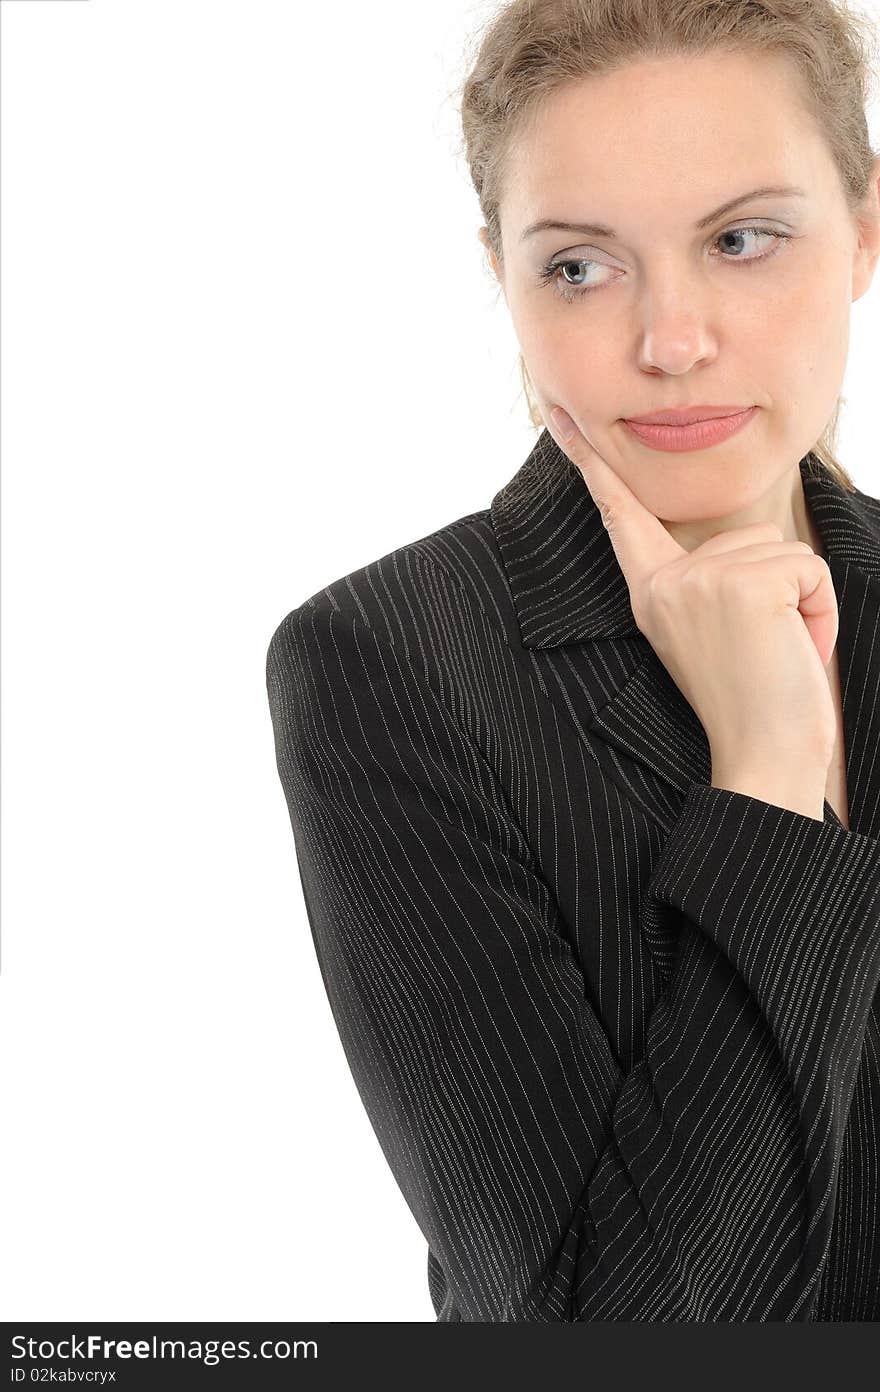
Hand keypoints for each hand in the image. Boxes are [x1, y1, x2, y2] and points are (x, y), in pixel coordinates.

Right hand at [546, 407, 837, 769]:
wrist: (765, 760)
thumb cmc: (753, 705)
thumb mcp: (717, 631)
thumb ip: (712, 581)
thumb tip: (743, 542)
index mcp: (651, 594)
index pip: (621, 516)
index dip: (591, 464)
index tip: (559, 414)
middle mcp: (665, 584)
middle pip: (749, 537)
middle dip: (779, 588)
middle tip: (765, 652)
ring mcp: (699, 582)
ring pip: (783, 551)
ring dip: (802, 602)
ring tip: (779, 653)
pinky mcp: (743, 585)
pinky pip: (808, 569)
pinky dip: (820, 611)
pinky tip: (796, 650)